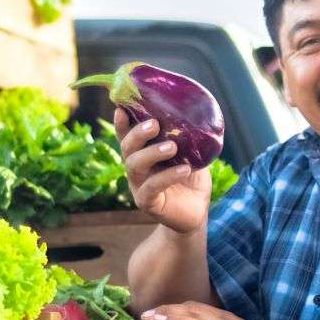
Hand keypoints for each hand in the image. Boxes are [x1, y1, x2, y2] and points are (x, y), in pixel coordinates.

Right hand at [115, 110, 211, 234]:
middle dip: (137, 134)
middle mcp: (136, 168)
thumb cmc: (191, 179)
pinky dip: (168, 177)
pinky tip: (184, 169)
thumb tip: (198, 115)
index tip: (122, 109)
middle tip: (154, 124)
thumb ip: (188, 138)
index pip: (127, 135)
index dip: (122, 123)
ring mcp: (139, 186)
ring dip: (152, 153)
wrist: (197, 211)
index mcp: (143, 153)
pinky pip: (151, 188)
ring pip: (134, 166)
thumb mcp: (191, 155)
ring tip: (172, 147)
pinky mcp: (147, 203)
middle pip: (127, 148)